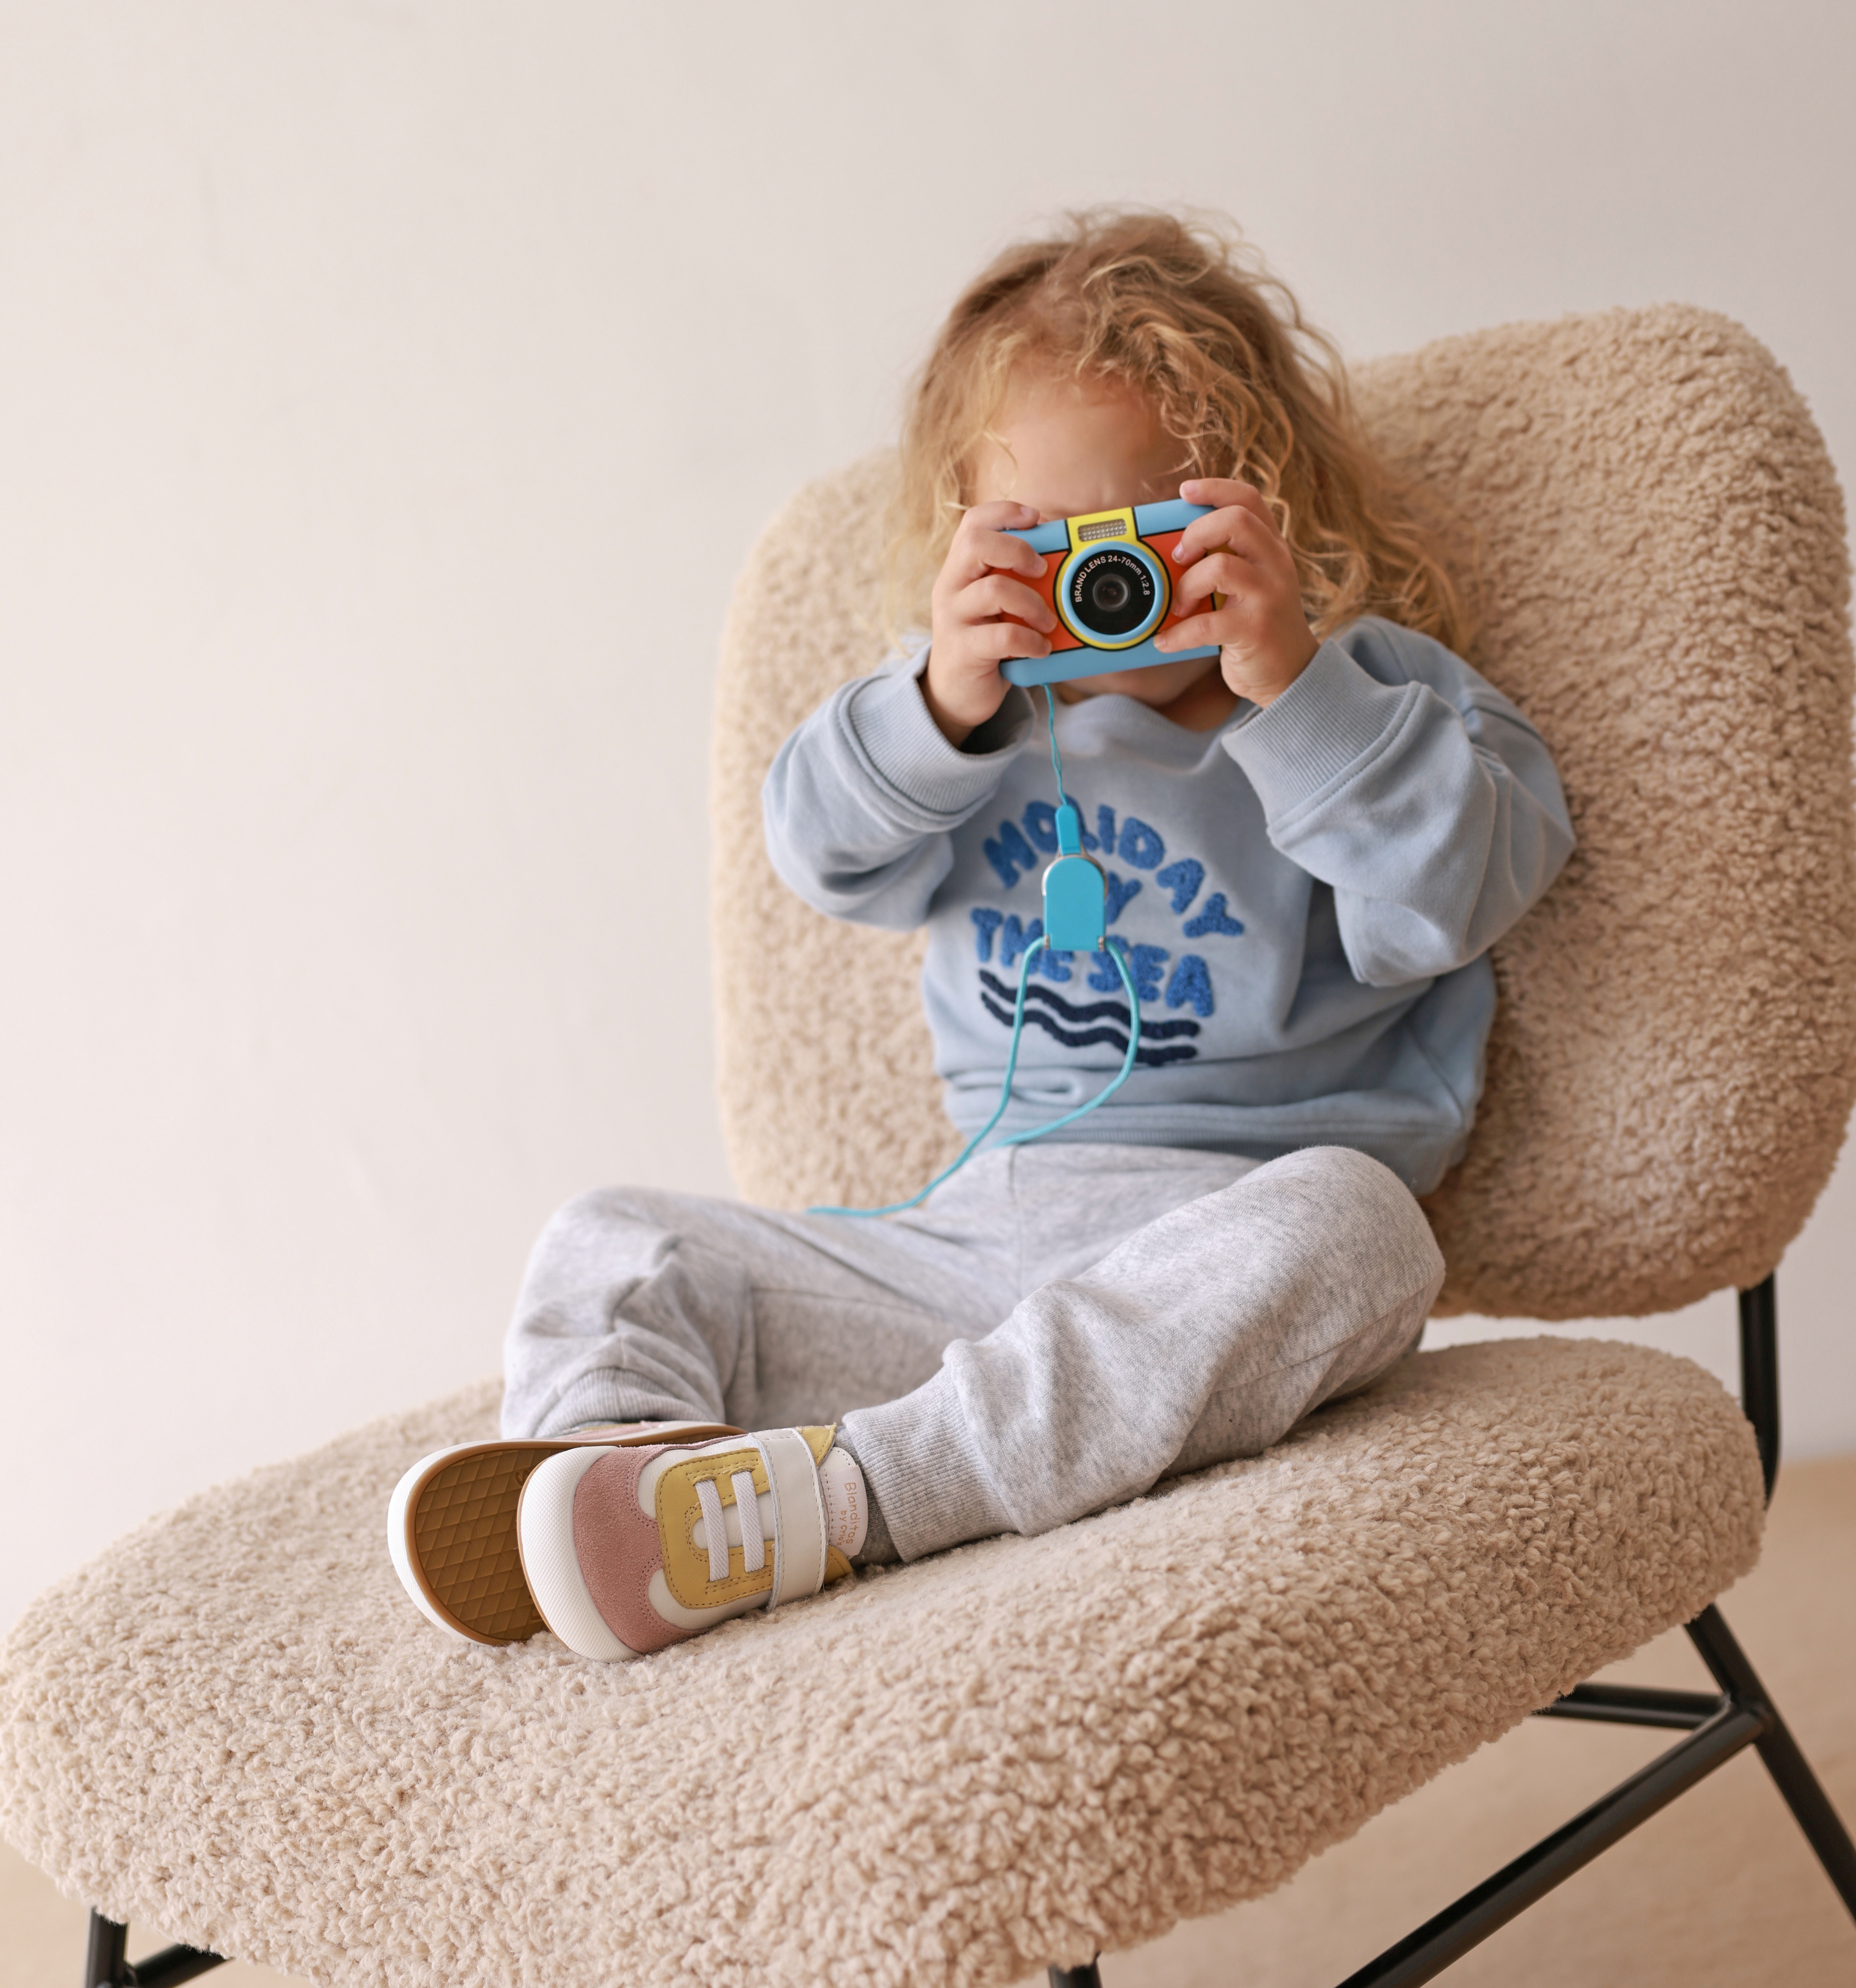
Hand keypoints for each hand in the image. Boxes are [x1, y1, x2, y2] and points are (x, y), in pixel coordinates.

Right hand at [921, 501, 1053, 744]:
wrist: (955, 692)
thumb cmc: (985, 639)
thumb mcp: (996, 604)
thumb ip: (1017, 578)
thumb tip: (1064, 557)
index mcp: (960, 568)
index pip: (973, 523)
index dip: (1005, 512)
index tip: (1036, 518)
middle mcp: (951, 586)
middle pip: (975, 543)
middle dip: (1017, 549)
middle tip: (1041, 570)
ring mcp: (953, 618)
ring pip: (994, 590)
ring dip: (1032, 603)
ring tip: (1048, 621)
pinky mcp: (963, 651)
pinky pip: (1003, 636)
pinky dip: (1030, 641)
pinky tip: (1041, 648)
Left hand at [1155, 478, 1318, 706]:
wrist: (1291, 673)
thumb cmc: (1260, 625)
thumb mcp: (1252, 583)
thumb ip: (1228, 559)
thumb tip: (1172, 549)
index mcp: (1272, 547)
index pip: (1249, 500)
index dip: (1215, 488)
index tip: (1185, 491)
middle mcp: (1275, 565)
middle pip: (1236, 521)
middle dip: (1196, 534)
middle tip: (1179, 558)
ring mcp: (1269, 596)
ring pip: (1220, 567)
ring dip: (1186, 586)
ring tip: (1179, 606)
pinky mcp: (1255, 629)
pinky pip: (1206, 623)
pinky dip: (1177, 634)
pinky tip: (1166, 640)